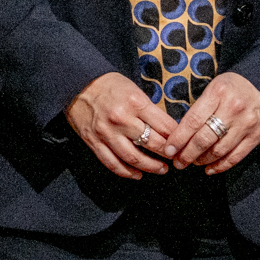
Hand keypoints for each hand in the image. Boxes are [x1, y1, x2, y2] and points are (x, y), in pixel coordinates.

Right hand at [65, 73, 181, 180]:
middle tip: (177, 158)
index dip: (177, 137)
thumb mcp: (133, 89)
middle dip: (168, 154)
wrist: (76, 84)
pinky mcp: (94, 142)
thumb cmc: (109, 85)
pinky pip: (112, 162)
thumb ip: (149, 109)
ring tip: (161, 169)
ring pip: (133, 157)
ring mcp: (106, 132)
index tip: (183, 143)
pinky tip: (137, 175)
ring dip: (150, 167)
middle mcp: (121, 118)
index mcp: (135, 102)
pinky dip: (126, 172)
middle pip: (152, 143)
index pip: (164, 125)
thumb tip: (169, 129)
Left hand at [176, 72, 259, 174]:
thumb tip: (179, 132)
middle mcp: (233, 109)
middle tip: (179, 162)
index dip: (178, 139)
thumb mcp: (216, 86)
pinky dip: (220, 166)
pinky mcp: (257, 136)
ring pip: (219, 151)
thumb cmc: (236, 86)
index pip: (193, 121)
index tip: (169, 150)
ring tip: (193, 162)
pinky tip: (210, 169)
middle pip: (204, 139)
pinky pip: (235, 157)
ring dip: (202, 160)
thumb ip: (201, 107)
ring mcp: (246, 124)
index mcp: (218, 93)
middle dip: (187, 154)